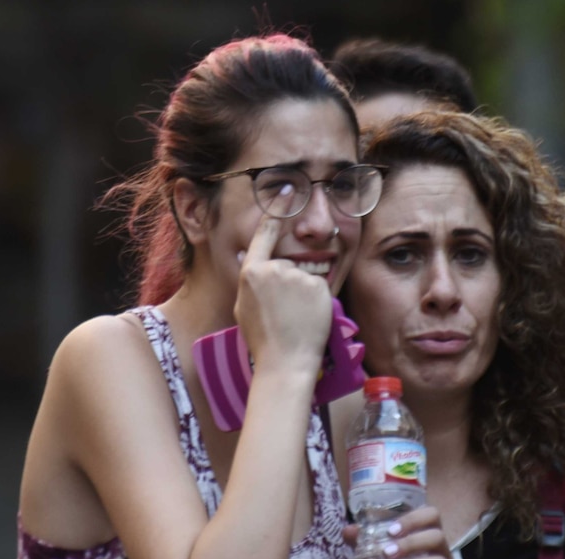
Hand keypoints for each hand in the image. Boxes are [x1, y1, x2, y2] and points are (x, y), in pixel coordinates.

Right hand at [234, 212, 332, 377]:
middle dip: (289, 284)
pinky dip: (317, 300)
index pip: (265, 235)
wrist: (285, 361)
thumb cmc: (262, 340)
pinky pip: (319, 287)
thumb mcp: (244, 307)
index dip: (276, 212)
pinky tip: (310, 317)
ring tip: (296, 318)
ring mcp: (296, 276)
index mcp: (251, 272)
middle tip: (285, 313)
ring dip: (304, 293)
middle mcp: (273, 269)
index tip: (288, 191)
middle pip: (287, 265)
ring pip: (305, 277)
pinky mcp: (317, 286)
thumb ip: (250, 281)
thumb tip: (247, 259)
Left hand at [343, 505, 453, 558]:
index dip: (413, 519)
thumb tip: (348, 531)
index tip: (391, 530)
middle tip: (387, 552)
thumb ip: (365, 539)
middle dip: (411, 543)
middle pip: (437, 536)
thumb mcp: (379, 547)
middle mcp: (440, 546)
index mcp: (427, 529)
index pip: (431, 514)